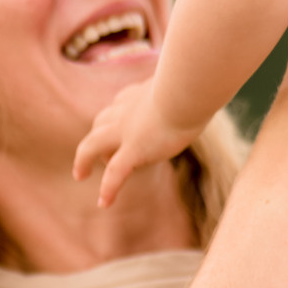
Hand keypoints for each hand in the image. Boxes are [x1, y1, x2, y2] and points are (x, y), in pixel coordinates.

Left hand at [74, 80, 197, 206]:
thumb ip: (190, 90)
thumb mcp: (191, 84)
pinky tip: (104, 203)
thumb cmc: (196, 84)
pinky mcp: (134, 149)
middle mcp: (125, 110)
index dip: (120, 112)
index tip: (125, 118)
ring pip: (93, 145)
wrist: (186, 90)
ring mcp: (125, 131)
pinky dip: (108, 188)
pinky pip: (115, 172)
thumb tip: (207, 91)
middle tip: (96, 152)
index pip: (121, 104)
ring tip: (81, 174)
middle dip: (96, 136)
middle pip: (101, 122)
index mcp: (138, 94)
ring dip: (84, 160)